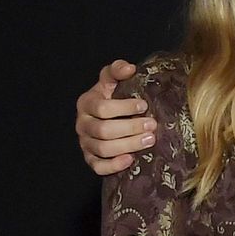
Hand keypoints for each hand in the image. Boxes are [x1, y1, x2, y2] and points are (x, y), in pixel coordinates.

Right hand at [76, 60, 155, 174]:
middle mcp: (82, 124)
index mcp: (86, 103)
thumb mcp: (112, 81)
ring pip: (103, 149)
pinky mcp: (91, 159)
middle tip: (152, 125)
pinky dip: (114, 165)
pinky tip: (131, 159)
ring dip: (128, 145)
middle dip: (130, 128)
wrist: (106, 116)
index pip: (101, 107)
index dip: (124, 107)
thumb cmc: (111, 98)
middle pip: (103, 130)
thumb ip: (117, 71)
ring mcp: (85, 143)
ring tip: (149, 140)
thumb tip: (129, 68)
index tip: (144, 105)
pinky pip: (98, 167)